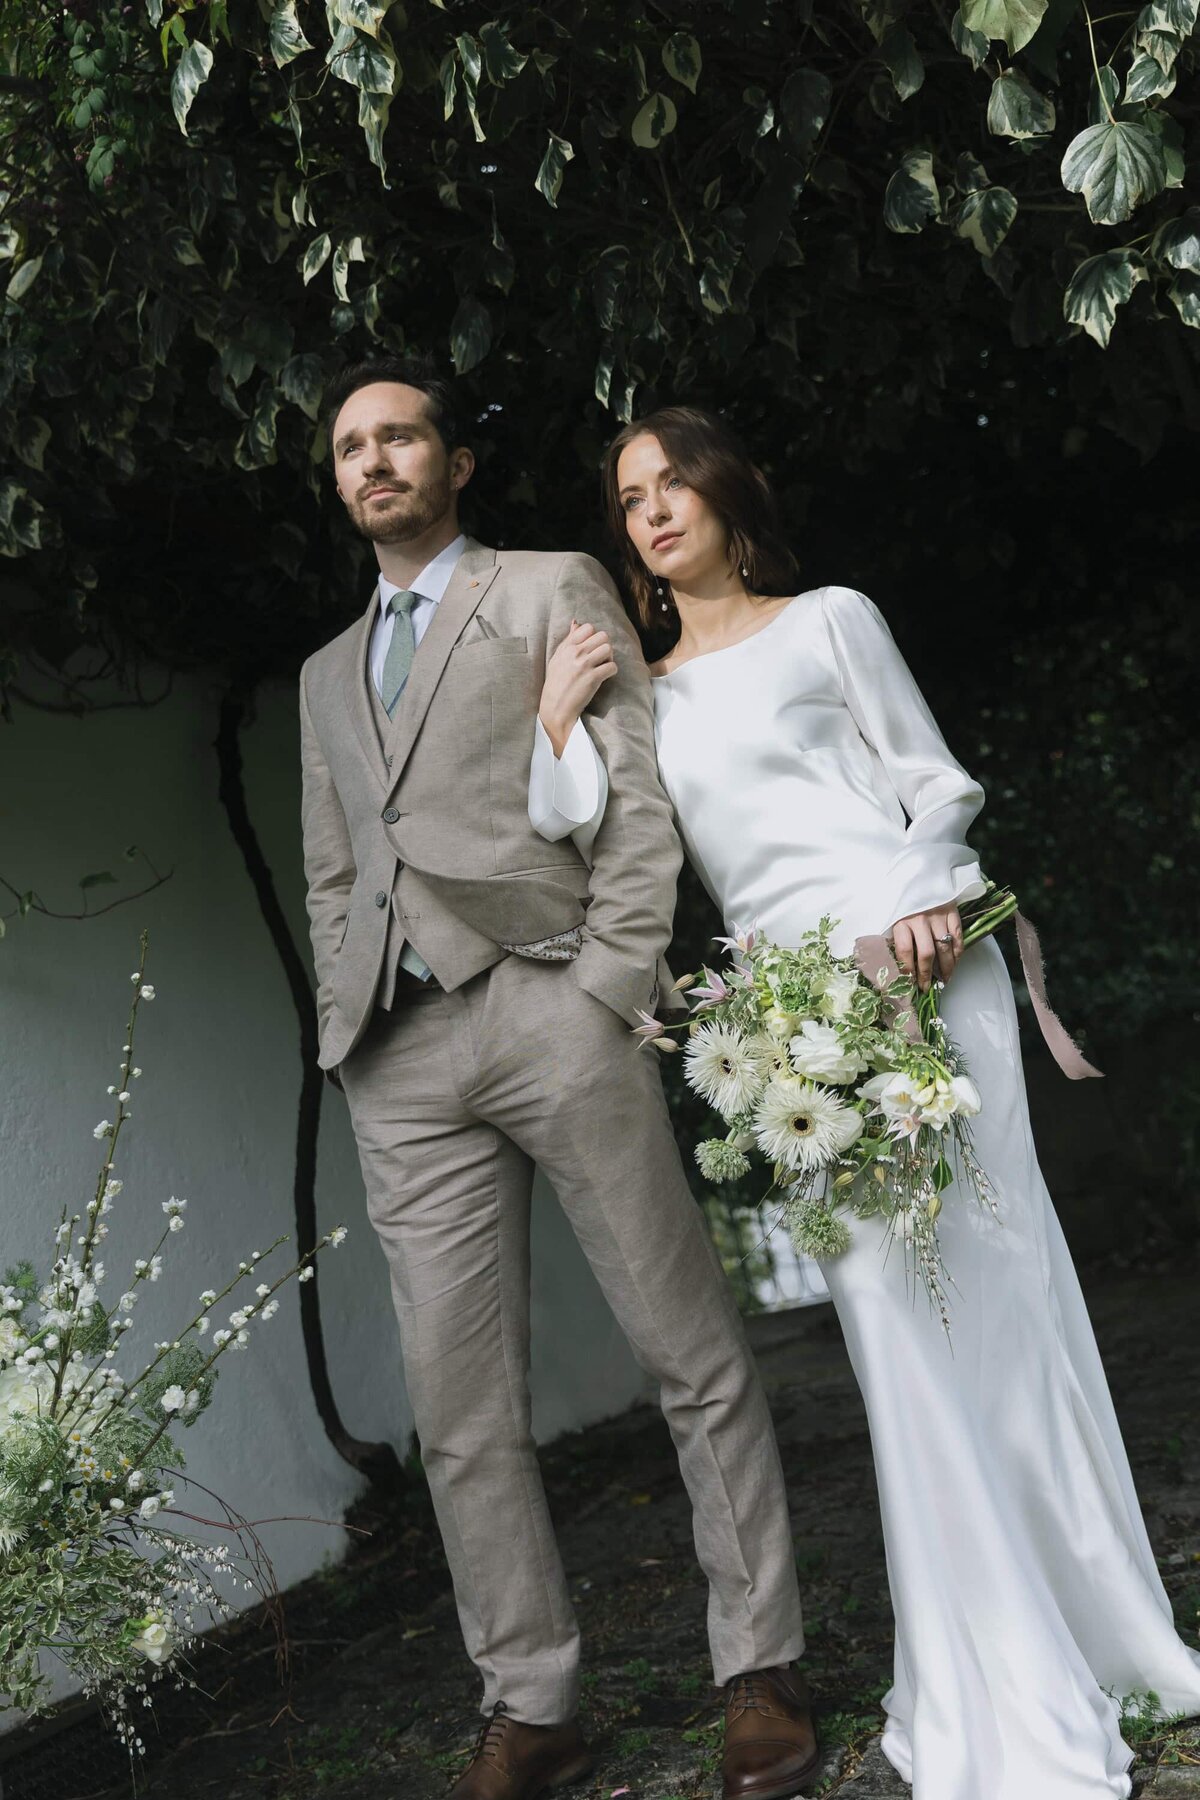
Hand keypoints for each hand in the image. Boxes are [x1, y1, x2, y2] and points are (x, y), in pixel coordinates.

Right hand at [539, 620, 618, 755]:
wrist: (555, 706)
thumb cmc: (556, 682)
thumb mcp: (557, 658)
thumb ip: (569, 640)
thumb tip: (576, 622)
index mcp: (567, 647)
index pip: (588, 628)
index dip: (594, 637)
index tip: (591, 648)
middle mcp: (576, 653)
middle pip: (603, 636)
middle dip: (604, 646)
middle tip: (600, 658)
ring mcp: (584, 665)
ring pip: (609, 649)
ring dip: (609, 658)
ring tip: (602, 667)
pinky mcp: (593, 678)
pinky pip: (612, 667)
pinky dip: (611, 672)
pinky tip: (604, 677)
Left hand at [891, 905, 963, 991]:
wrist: (917, 871)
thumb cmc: (901, 897)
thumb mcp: (891, 914)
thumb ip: (894, 935)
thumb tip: (896, 962)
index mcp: (901, 920)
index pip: (904, 952)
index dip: (907, 971)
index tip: (909, 984)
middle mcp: (920, 919)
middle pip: (926, 954)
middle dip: (926, 975)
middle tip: (927, 987)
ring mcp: (938, 915)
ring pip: (945, 947)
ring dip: (946, 967)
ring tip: (945, 979)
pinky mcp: (952, 911)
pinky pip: (958, 936)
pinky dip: (958, 952)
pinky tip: (955, 962)